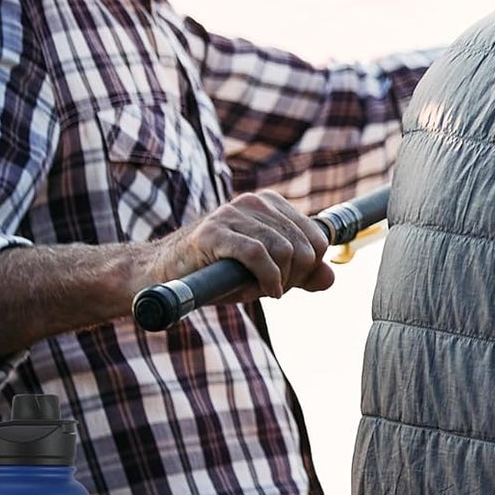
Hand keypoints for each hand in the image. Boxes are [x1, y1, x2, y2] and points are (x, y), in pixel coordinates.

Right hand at [137, 190, 335, 301]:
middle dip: (296, 277)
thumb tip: (330, 278)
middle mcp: (255, 201)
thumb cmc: (218, 272)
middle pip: (305, 247)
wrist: (163, 273)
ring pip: (284, 251)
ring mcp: (233, 213)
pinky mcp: (214, 231)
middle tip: (275, 290)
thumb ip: (300, 274)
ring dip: (279, 281)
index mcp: (271, 204)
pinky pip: (257, 255)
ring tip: (260, 290)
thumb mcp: (267, 273)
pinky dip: (267, 280)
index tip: (289, 282)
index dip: (310, 268)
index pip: (317, 238)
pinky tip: (262, 293)